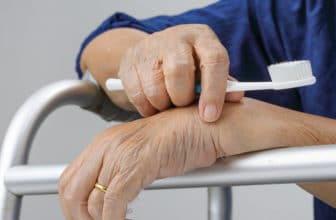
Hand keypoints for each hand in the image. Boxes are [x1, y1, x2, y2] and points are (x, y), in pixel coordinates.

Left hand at [58, 98, 291, 219]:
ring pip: (92, 201)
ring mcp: (122, 153)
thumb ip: (121, 171)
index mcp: (105, 141)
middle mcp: (108, 144)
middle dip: (78, 216)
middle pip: (71, 190)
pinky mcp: (138, 164)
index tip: (83, 218)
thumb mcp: (142, 154)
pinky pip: (113, 203)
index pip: (70, 178)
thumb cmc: (183, 140)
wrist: (208, 127)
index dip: (72, 205)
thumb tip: (106, 197)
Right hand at [118, 24, 243, 121]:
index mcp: (203, 38)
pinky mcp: (129, 60)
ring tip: (169, 105)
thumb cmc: (192, 66)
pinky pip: (137, 93)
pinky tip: (154, 104)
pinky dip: (147, 107)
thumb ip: (224, 85)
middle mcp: (177, 38)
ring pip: (155, 86)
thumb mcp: (210, 71)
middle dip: (182, 98)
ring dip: (163, 105)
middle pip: (179, 71)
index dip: (214, 91)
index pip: (214, 60)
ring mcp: (150, 47)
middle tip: (183, 106)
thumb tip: (237, 96)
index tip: (210, 116)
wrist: (156, 53)